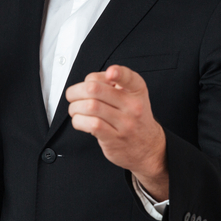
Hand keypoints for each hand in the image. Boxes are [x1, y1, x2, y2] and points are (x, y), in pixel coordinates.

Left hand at [65, 65, 168, 199]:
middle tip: (72, 95)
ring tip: (75, 109)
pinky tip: (80, 120)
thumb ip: (112, 84)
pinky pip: (91, 124)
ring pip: (90, 106)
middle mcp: (133, 105)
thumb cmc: (134, 118)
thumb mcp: (132, 96)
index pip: (129, 77)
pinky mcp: (114, 138)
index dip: (118, 73)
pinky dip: (78, 120)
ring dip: (75, 107)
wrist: (148, 147)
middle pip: (96, 89)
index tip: (110, 73)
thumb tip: (87, 82)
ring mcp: (125, 123)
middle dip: (76, 91)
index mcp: (137, 90)